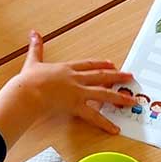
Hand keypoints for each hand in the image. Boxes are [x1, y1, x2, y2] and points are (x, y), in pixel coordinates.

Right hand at [0, 30, 133, 146]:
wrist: (28, 91)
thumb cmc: (29, 80)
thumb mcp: (33, 61)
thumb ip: (36, 47)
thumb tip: (33, 33)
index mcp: (67, 68)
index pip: (88, 65)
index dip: (101, 64)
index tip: (112, 64)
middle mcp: (76, 78)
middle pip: (101, 76)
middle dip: (117, 76)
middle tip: (130, 77)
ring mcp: (78, 92)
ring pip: (104, 94)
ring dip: (119, 97)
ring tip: (132, 101)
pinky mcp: (77, 105)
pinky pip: (94, 116)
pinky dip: (105, 123)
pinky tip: (115, 128)